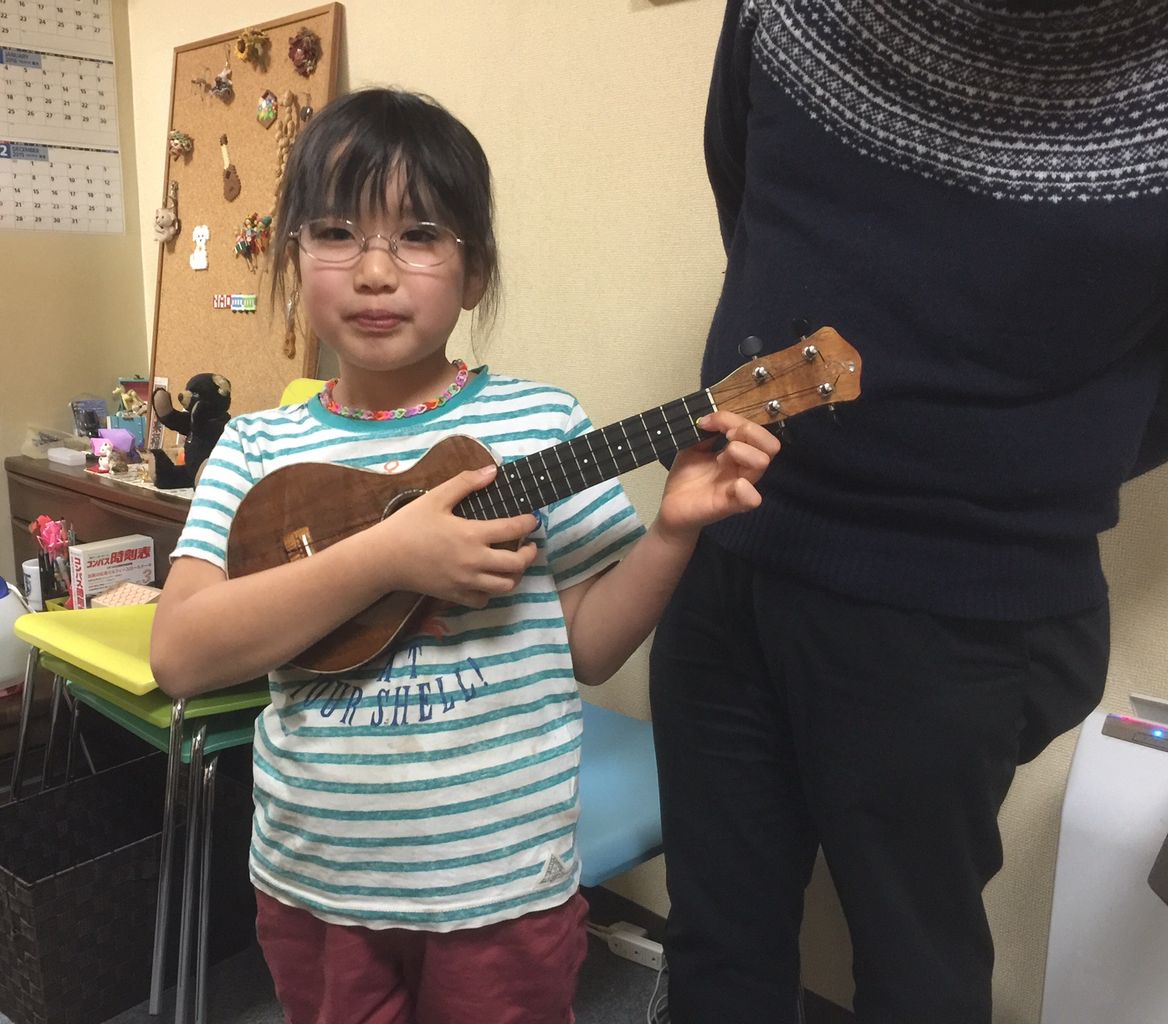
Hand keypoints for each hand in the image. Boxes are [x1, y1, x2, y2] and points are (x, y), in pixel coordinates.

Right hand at [372, 464, 538, 607]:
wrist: (385, 558)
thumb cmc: (409, 525)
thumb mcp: (436, 498)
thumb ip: (466, 483)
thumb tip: (492, 471)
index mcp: (471, 534)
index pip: (513, 529)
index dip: (528, 523)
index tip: (533, 519)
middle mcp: (474, 561)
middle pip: (517, 564)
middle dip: (529, 553)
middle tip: (529, 545)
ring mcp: (466, 582)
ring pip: (505, 586)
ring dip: (515, 575)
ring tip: (514, 564)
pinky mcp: (455, 596)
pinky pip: (484, 600)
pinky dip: (491, 591)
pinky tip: (488, 579)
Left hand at [656, 410, 779, 542]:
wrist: (672, 507)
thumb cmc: (686, 478)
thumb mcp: (692, 447)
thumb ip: (706, 433)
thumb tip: (713, 418)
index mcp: (738, 454)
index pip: (754, 431)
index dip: (732, 419)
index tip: (706, 422)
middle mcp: (744, 469)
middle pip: (770, 445)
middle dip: (748, 431)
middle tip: (725, 437)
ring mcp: (740, 486)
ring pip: (762, 463)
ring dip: (742, 451)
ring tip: (721, 458)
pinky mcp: (730, 505)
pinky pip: (752, 498)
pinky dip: (745, 488)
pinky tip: (732, 483)